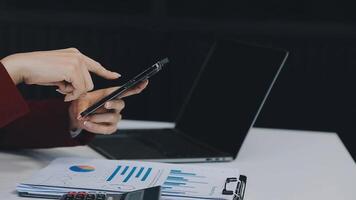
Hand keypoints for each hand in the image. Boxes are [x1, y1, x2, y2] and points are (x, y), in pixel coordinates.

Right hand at [1, 48, 119, 100]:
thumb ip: (73, 77)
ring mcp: (77, 61)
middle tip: (63, 91)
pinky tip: (59, 89)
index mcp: (75, 55)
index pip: (95, 65)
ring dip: (73, 93)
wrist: (24, 66)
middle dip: (78, 91)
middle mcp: (78, 56)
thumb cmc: (38, 71)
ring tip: (59, 88)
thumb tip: (81, 91)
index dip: (106, 72)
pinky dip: (70, 94)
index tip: (116, 76)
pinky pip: (79, 89)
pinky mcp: (73, 69)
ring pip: (86, 87)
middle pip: (90, 83)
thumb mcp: (60, 73)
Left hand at [69, 80, 147, 133]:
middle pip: (121, 104)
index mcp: (111, 95)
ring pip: (113, 117)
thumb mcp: (81, 98)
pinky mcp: (110, 128)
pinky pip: (106, 129)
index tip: (145, 81)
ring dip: (99, 117)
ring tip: (87, 117)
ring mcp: (114, 117)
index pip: (127, 91)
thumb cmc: (81, 104)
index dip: (137, 86)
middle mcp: (115, 106)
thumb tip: (85, 111)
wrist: (76, 116)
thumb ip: (84, 103)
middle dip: (114, 104)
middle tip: (105, 104)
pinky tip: (87, 123)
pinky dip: (96, 127)